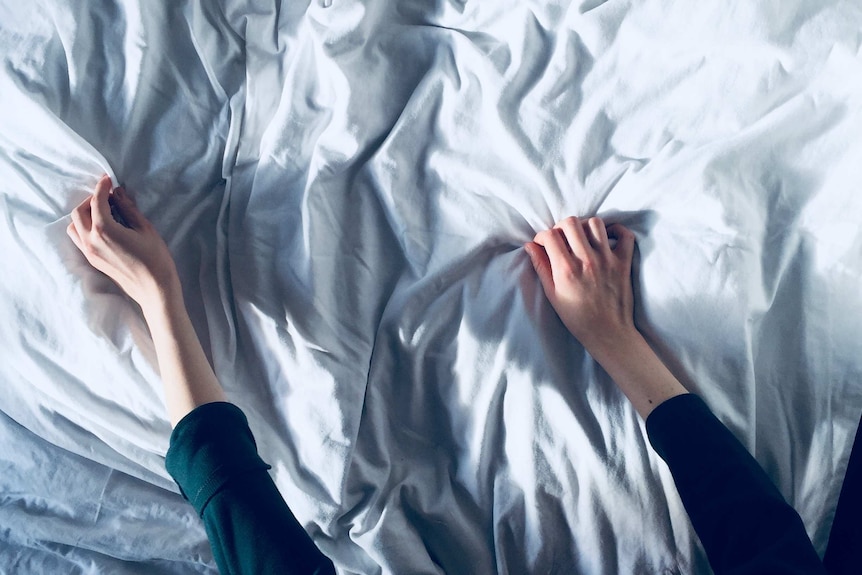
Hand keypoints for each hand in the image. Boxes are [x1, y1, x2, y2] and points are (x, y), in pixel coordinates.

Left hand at [67, 175, 179, 313]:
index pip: (97, 201)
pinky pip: (78, 239)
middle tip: (107, 196)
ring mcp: (89, 252)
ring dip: (84, 214)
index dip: (102, 187)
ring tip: (102, 212)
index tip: (108, 179)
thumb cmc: (155, 259)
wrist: (154, 290)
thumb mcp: (145, 229)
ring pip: (74, 226)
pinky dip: (84, 228)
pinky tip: (101, 227)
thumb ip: (129, 209)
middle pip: (79, 212)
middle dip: (91, 200)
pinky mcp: (93, 261)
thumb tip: (118, 193)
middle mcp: (91, 241)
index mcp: (105, 230)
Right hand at [525, 216, 637, 361]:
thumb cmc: (577, 317)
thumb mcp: (552, 295)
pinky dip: (616, 231)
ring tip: (582, 238)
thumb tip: (530, 246)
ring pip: (595, 223)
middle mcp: (587, 260)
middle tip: (561, 238)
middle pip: (571, 222)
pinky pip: (625, 234)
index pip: (550, 235)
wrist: (608, 332)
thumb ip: (541, 267)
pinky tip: (607, 238)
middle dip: (561, 227)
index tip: (543, 244)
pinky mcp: (624, 262)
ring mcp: (608, 259)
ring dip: (585, 227)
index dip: (542, 236)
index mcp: (566, 269)